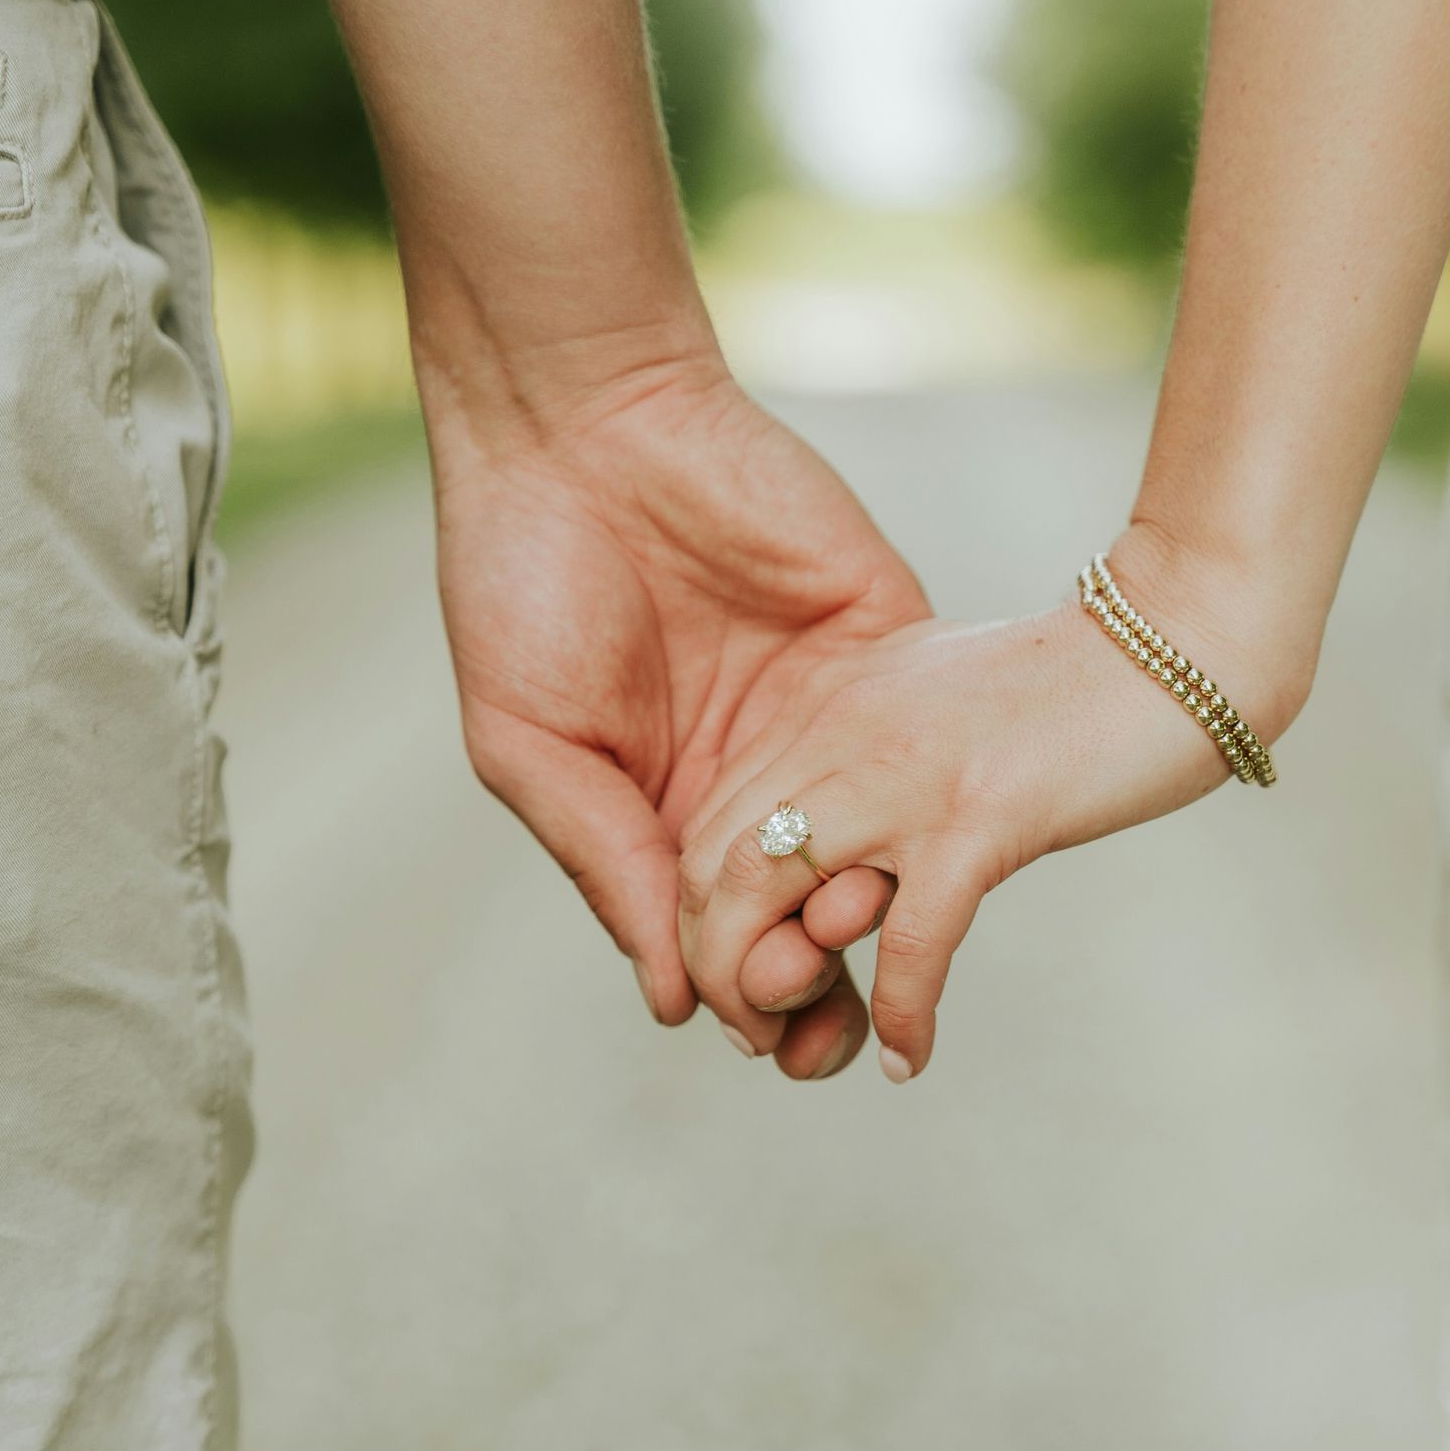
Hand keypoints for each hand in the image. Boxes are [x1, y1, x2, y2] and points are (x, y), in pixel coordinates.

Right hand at [430, 351, 927, 1073]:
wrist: (581, 419)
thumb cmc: (521, 578)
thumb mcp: (532, 742)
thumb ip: (607, 864)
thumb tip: (678, 1002)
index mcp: (662, 810)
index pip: (724, 937)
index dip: (747, 996)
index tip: (757, 1029)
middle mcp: (754, 775)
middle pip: (813, 915)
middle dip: (828, 988)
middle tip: (831, 1030)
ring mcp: (827, 712)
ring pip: (881, 845)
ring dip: (882, 913)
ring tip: (864, 944)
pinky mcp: (882, 640)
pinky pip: (923, 738)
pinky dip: (928, 802)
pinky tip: (915, 848)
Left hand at [678, 526, 1308, 1081]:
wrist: (1184, 638)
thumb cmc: (1076, 685)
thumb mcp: (936, 699)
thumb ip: (873, 753)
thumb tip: (848, 856)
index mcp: (827, 700)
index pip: (712, 818)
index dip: (698, 913)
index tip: (732, 975)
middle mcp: (843, 731)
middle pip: (714, 862)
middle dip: (711, 965)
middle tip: (748, 1031)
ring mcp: (905, 772)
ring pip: (769, 895)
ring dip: (766, 993)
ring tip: (797, 1053)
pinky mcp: (980, 815)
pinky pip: (910, 941)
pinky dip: (900, 1014)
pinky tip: (908, 1060)